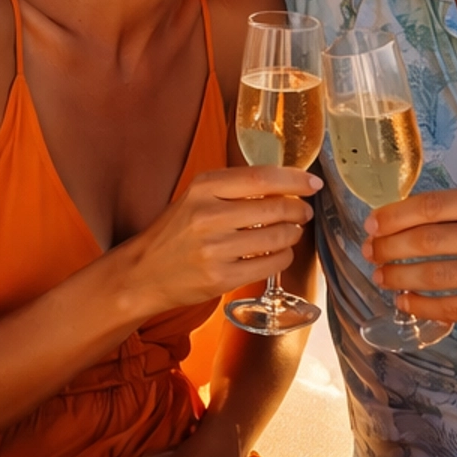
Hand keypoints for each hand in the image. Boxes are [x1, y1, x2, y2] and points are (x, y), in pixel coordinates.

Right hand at [128, 167, 321, 316]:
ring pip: (278, 237)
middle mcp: (208, 216)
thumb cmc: (175, 232)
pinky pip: (270, 264)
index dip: (295, 180)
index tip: (313, 183)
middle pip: (275, 208)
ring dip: (294, 234)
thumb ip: (234, 188)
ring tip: (292, 232)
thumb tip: (286, 184)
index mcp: (203, 188)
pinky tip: (280, 253)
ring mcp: (214, 250)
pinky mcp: (220, 278)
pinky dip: (284, 257)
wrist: (143, 273)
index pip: (262, 178)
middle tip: (304, 211)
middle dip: (299, 209)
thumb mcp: (196, 197)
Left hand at [363, 186, 456, 328]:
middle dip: (389, 248)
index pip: (432, 206)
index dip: (394, 217)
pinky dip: (420, 305)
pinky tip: (404, 301)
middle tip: (370, 252)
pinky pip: (449, 308)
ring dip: (398, 277)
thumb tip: (397, 219)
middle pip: (427, 241)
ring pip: (434, 276)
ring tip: (381, 277)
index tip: (372, 225)